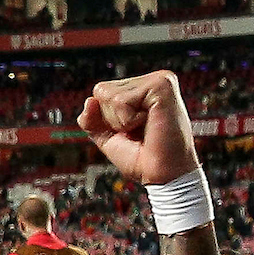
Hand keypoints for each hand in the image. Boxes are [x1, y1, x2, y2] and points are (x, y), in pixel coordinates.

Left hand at [81, 71, 201, 185]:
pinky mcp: (162, 86)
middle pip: (101, 91)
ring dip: (122, 121)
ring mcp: (159, 80)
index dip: (106, 118)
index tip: (132, 131)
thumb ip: (92, 119)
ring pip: (110, 95)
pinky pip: (121, 101)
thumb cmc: (142, 158)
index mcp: (143, 88)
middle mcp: (153, 80)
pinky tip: (150, 124)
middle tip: (139, 131)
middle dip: (112, 119)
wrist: (164, 174)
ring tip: (145, 128)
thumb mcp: (107, 137)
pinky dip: (128, 120)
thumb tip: (89, 100)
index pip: (100, 92)